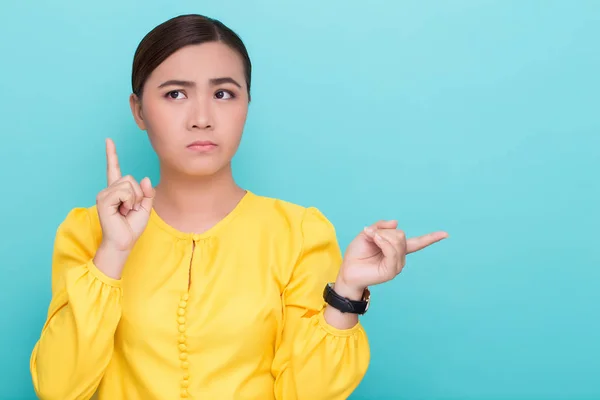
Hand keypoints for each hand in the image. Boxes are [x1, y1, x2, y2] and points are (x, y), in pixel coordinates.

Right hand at [93, 138, 153, 277]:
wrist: (124, 242)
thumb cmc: (132, 227)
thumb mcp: (146, 207)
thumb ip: (147, 192)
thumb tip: (144, 178)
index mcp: (118, 191)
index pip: (114, 169)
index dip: (112, 154)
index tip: (108, 140)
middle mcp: (109, 190)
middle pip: (130, 178)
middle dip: (138, 194)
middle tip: (131, 209)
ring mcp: (104, 193)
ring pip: (128, 184)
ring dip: (134, 199)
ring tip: (126, 211)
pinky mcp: (103, 199)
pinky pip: (123, 191)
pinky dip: (129, 201)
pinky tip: (122, 211)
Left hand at [335, 220, 447, 297]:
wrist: (347, 269)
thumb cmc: (356, 253)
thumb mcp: (367, 234)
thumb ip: (381, 226)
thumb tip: (396, 222)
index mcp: (396, 249)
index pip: (417, 243)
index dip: (431, 238)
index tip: (446, 234)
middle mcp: (399, 258)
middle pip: (401, 235)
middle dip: (384, 231)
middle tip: (371, 234)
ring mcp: (396, 265)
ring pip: (397, 240)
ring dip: (382, 235)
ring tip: (371, 238)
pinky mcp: (391, 270)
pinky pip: (392, 250)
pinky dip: (383, 241)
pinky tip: (375, 240)